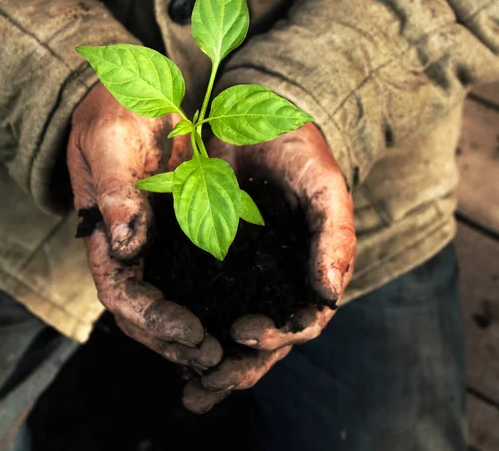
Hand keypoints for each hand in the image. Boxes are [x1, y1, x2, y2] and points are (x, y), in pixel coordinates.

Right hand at [68, 83, 222, 370]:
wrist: (131, 97)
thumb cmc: (112, 113)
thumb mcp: (110, 141)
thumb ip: (116, 190)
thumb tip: (124, 244)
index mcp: (104, 233)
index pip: (120, 292)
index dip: (151, 318)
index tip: (188, 331)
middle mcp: (128, 247)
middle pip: (143, 310)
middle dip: (174, 338)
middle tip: (215, 355)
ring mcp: (153, 241)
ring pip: (168, 300)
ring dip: (192, 329)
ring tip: (228, 349)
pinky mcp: (178, 229)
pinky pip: (190, 274)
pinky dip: (207, 299)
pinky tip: (235, 312)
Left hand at [182, 123, 355, 412]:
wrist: (253, 116)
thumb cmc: (297, 150)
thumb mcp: (322, 185)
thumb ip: (334, 235)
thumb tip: (330, 294)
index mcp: (309, 270)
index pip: (302, 322)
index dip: (280, 336)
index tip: (246, 333)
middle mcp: (277, 280)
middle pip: (264, 340)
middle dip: (240, 367)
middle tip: (209, 383)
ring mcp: (243, 272)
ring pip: (230, 330)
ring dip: (212, 363)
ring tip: (191, 387)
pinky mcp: (209, 257)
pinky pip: (199, 299)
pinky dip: (187, 324)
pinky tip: (168, 341)